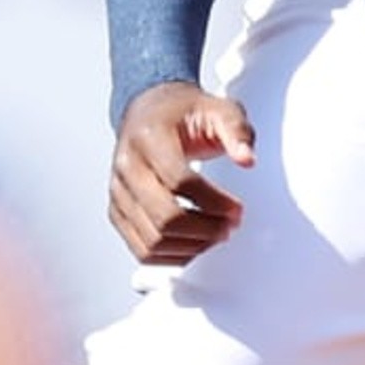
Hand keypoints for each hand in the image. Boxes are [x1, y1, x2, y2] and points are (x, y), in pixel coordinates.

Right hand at [108, 81, 252, 264]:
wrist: (148, 110)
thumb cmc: (181, 112)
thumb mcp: (218, 108)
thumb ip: (237, 131)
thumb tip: (247, 158)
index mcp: (150, 138)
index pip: (179, 181)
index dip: (213, 202)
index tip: (236, 210)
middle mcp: (128, 166)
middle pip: (164, 217)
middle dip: (204, 230)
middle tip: (228, 227)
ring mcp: (119, 191)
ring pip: (151, 240)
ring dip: (190, 247)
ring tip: (214, 237)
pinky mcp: (117, 210)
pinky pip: (140, 248)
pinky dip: (170, 256)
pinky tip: (194, 246)